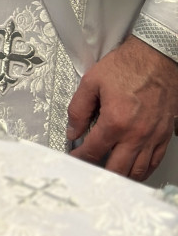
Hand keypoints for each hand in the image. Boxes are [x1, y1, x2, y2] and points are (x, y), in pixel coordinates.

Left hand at [66, 35, 177, 180]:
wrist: (156, 58)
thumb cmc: (127, 66)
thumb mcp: (92, 81)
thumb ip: (78, 108)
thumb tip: (72, 129)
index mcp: (115, 121)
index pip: (93, 151)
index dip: (80, 157)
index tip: (75, 156)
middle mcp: (136, 135)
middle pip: (116, 169)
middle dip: (100, 172)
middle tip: (90, 169)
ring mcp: (152, 138)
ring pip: (137, 172)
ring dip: (122, 176)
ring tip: (109, 172)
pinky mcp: (164, 136)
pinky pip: (154, 163)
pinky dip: (142, 171)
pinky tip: (133, 169)